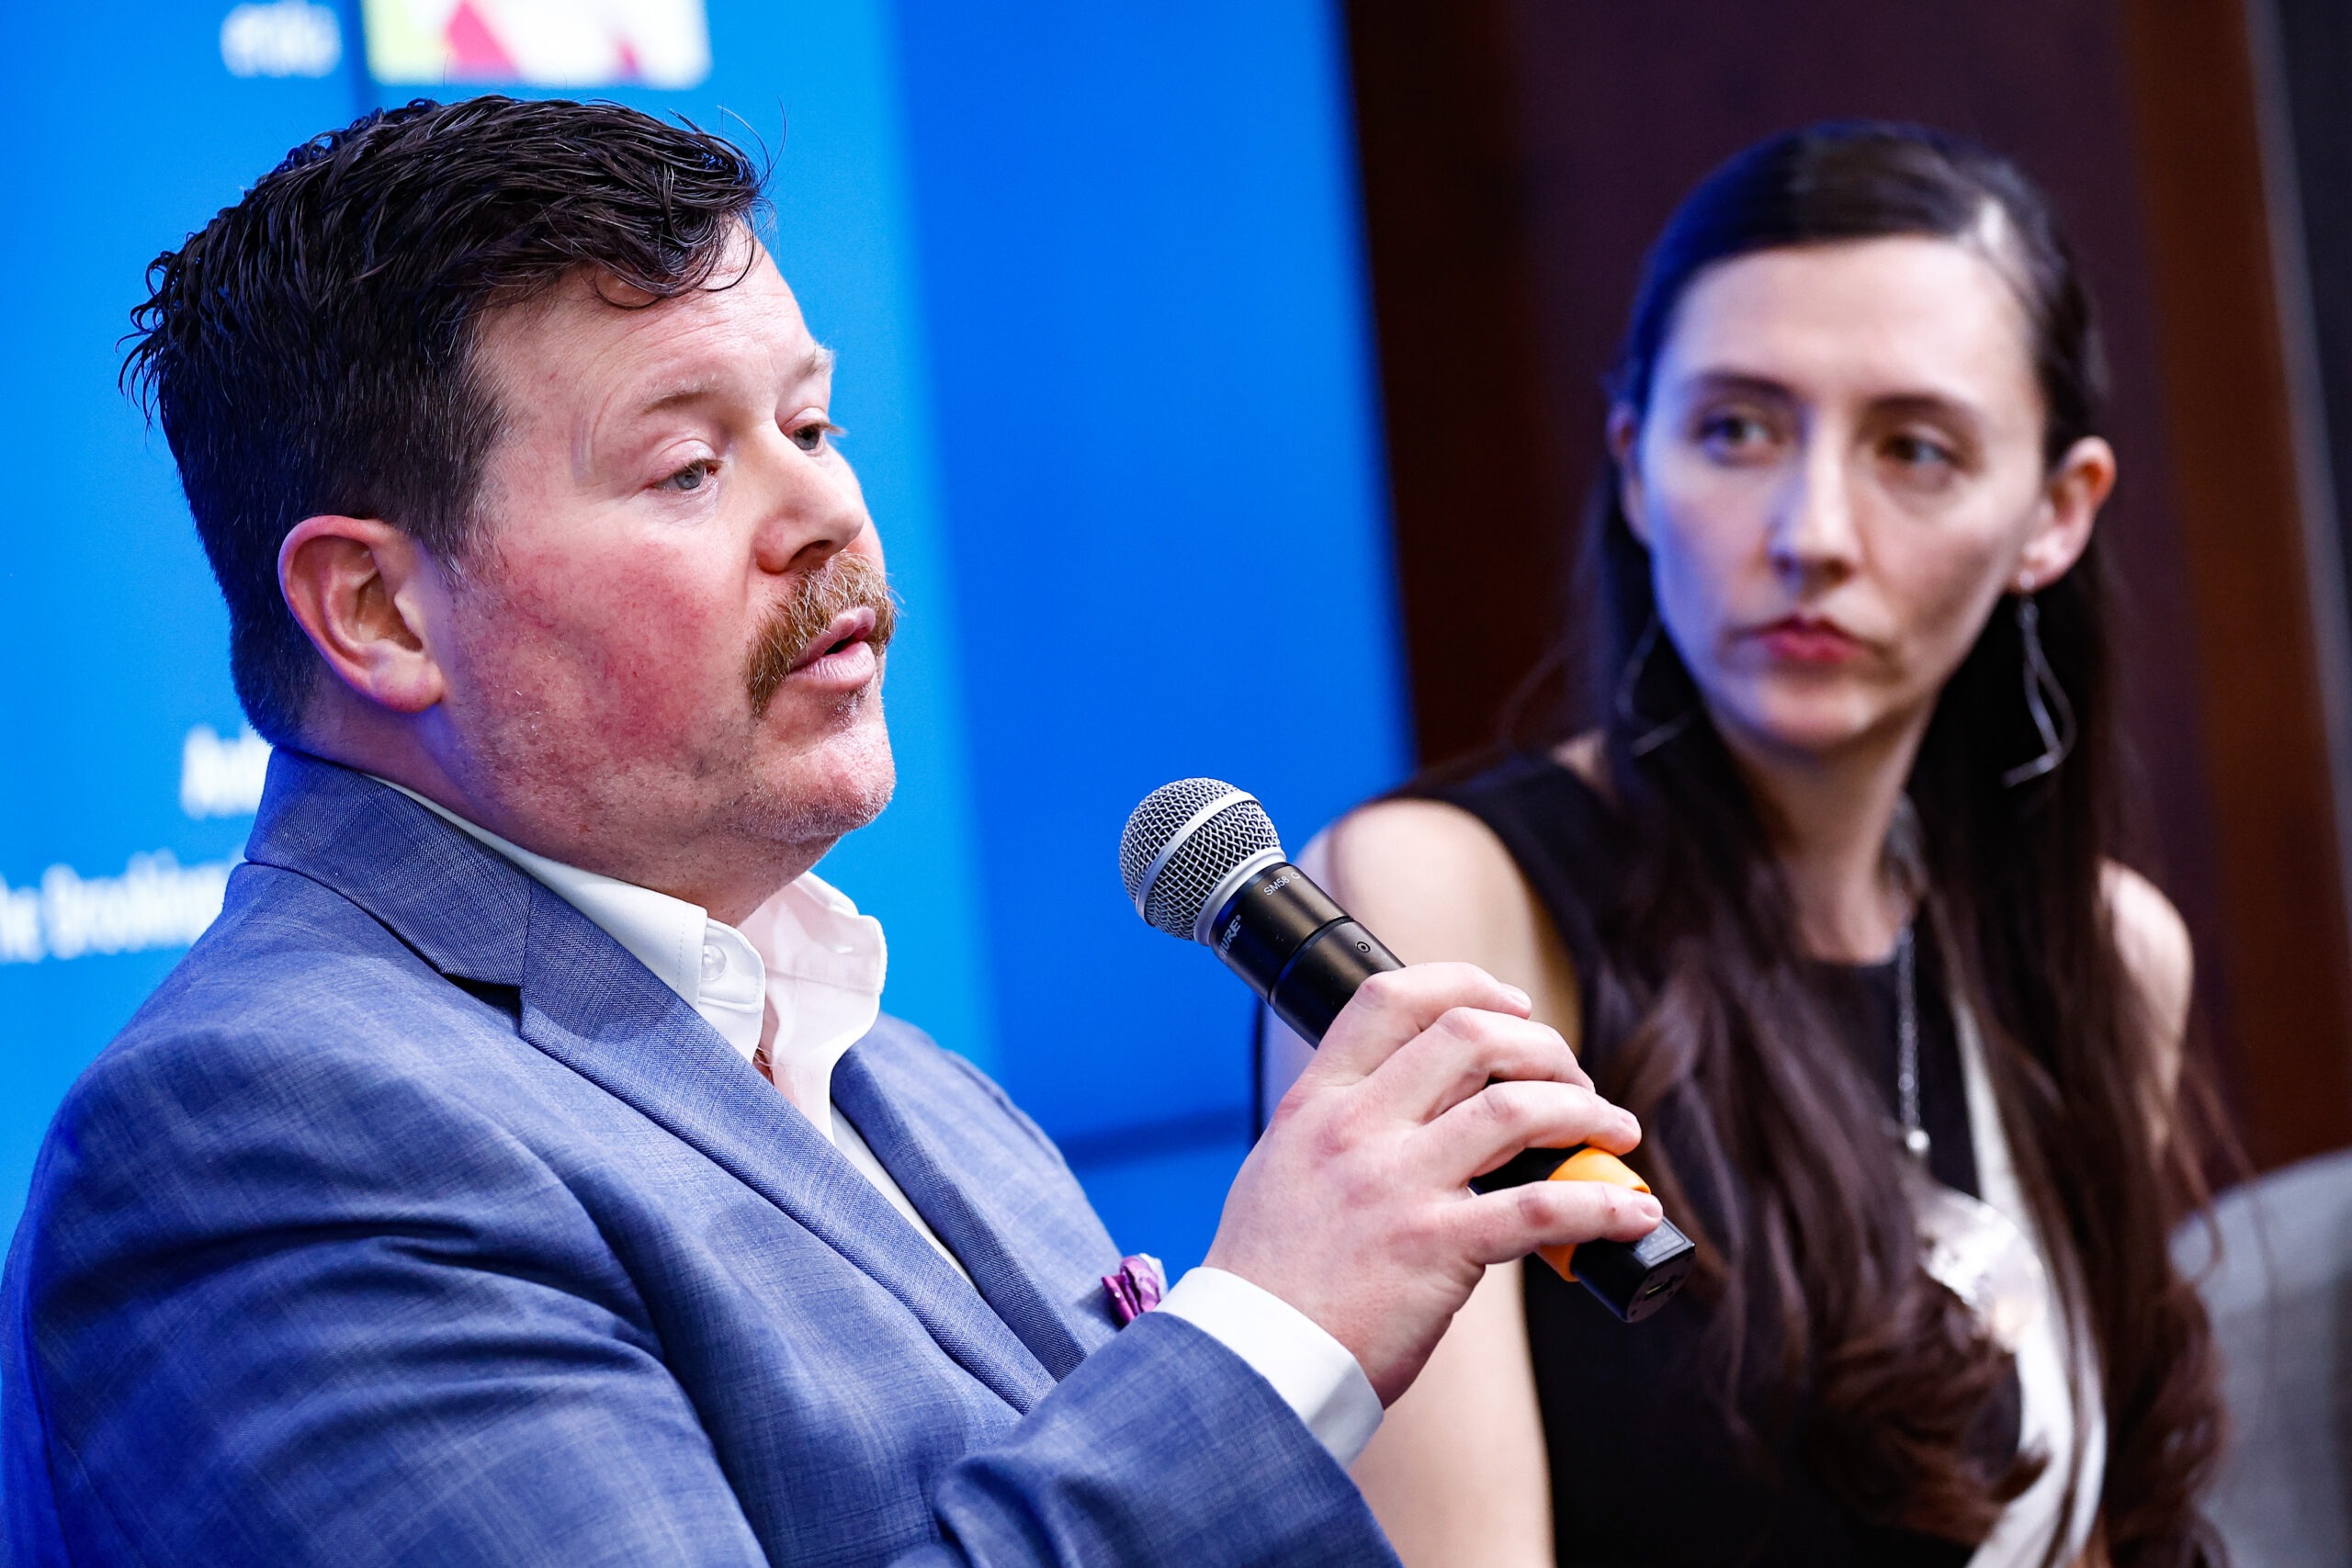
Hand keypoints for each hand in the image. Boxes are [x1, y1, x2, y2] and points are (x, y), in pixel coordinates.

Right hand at [1204, 962, 1658, 1404]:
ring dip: (1585, 1112)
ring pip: (1516, 1108)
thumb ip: (1339, 1132)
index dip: (1465, 985)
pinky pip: (1541, 1207)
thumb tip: (1412, 1111)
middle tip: (1573, 1080)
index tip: (1512, 1005)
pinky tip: (1629, 1211)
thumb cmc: (1269, 1280)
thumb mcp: (1283, 1170)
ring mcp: (1396, 1184)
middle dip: (1543, 1047)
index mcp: (1316, 1104)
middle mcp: (1356, 1129)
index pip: (1391, 1000)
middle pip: (1470, 1036)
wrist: (1253, 1360)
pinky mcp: (1436, 1247)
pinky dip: (1600, 1204)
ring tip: (1614, 1131)